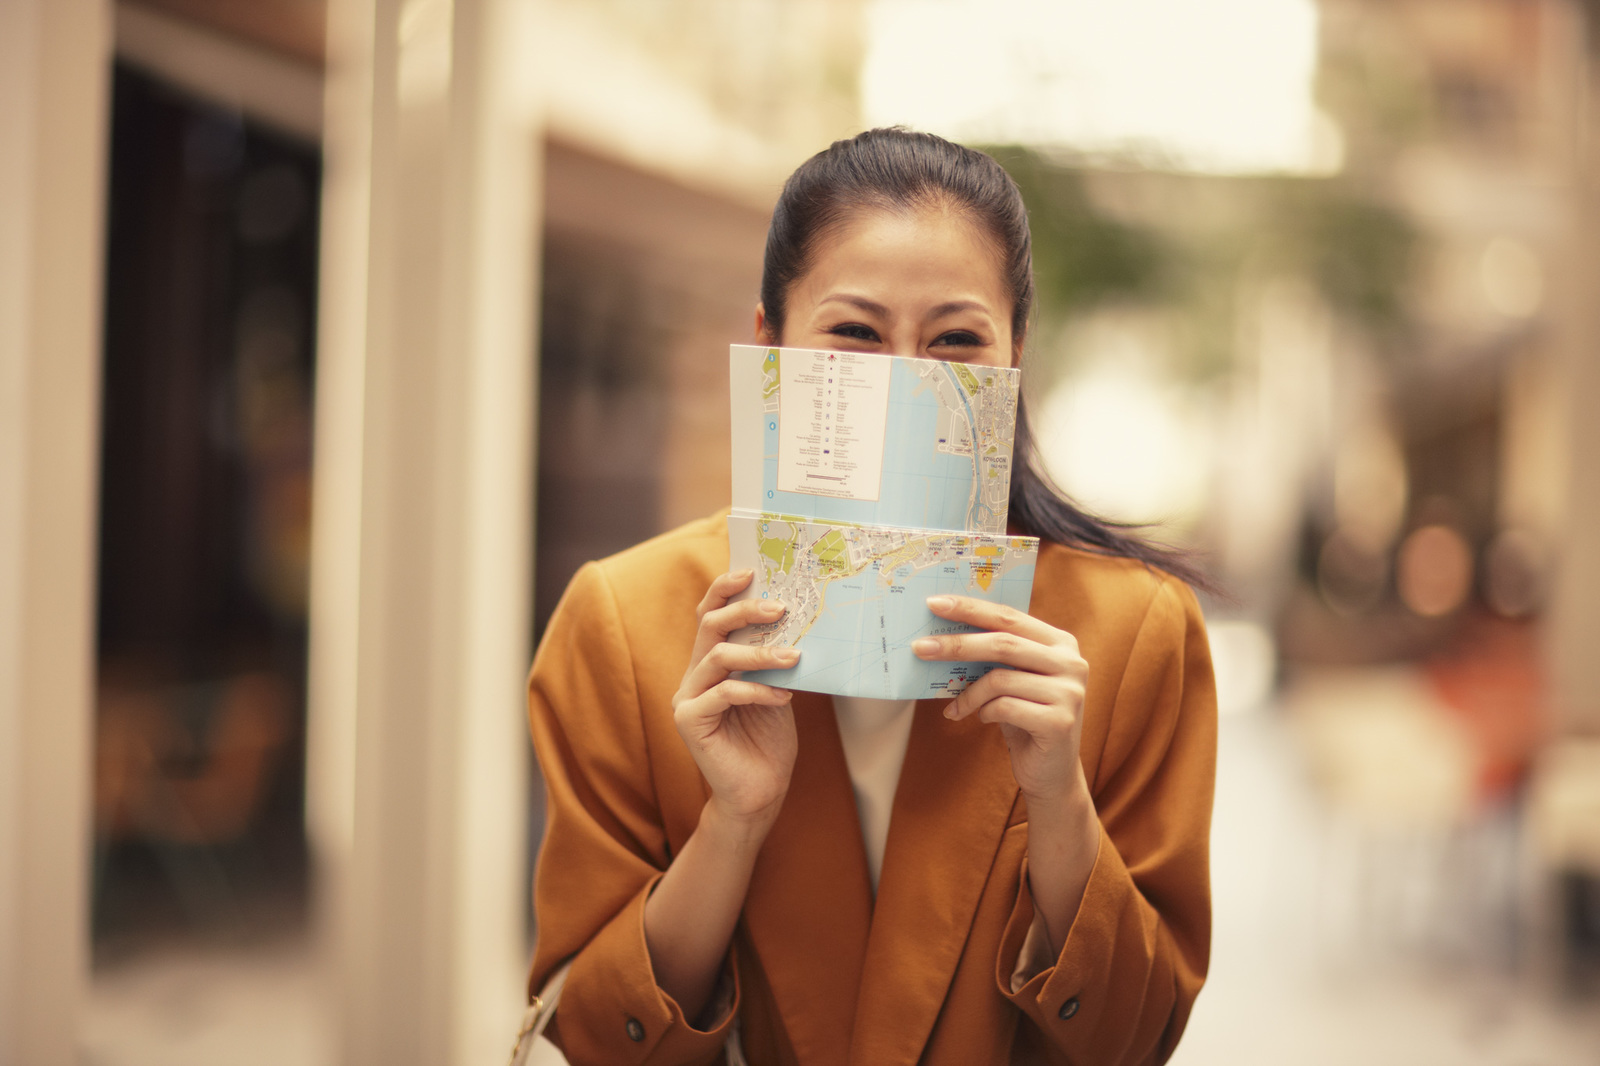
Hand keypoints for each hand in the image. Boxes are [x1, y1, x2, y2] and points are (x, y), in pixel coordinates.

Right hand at [671, 570, 800, 833]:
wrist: (760, 793)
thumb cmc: (768, 742)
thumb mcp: (775, 689)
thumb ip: (771, 659)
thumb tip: (794, 618)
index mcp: (710, 664)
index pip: (709, 616)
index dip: (724, 589)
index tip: (752, 572)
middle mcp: (693, 676)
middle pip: (710, 626)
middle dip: (745, 611)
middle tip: (780, 608)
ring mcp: (687, 698)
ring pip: (719, 657)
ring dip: (760, 653)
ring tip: (794, 656)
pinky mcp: (689, 721)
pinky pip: (724, 692)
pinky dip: (756, 689)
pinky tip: (783, 696)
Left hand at [913, 595, 1089, 803]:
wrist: (1052, 774)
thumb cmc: (1025, 720)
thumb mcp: (1013, 682)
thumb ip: (994, 658)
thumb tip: (942, 636)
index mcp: (1060, 643)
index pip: (1009, 616)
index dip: (970, 608)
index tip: (935, 604)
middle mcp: (1071, 662)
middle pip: (1002, 643)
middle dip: (957, 644)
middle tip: (921, 648)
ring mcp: (1070, 692)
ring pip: (999, 678)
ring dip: (968, 693)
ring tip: (954, 705)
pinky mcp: (1059, 721)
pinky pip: (1003, 707)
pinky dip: (982, 712)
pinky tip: (981, 719)